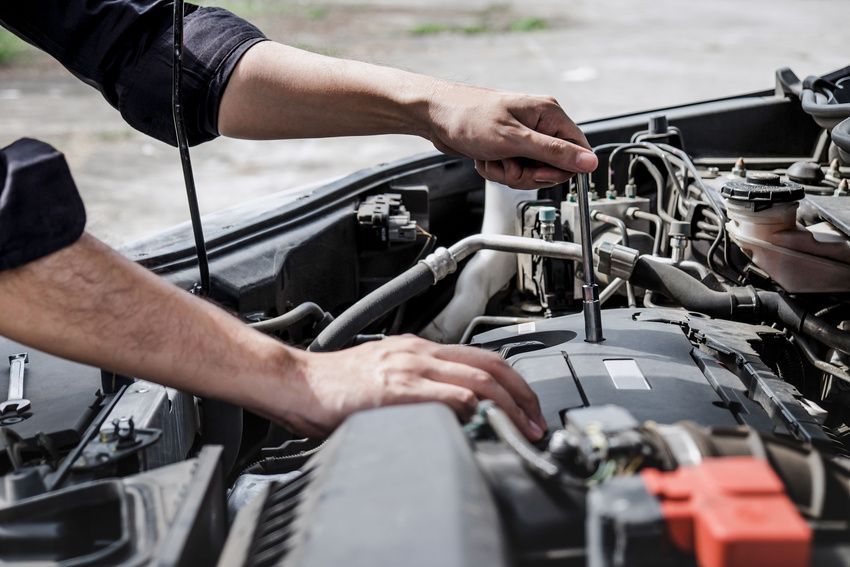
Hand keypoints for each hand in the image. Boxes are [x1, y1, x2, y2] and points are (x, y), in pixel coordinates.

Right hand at [278, 335, 546, 439]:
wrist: (298, 382)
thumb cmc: (334, 385)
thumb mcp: (385, 376)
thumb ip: (419, 387)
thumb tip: (453, 410)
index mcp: (419, 349)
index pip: (482, 358)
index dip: (513, 383)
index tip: (526, 407)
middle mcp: (418, 353)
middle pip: (490, 366)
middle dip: (522, 396)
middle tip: (536, 422)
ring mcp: (408, 369)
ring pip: (476, 380)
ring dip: (507, 407)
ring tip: (521, 429)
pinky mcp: (394, 391)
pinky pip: (445, 396)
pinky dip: (471, 409)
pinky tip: (482, 424)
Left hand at [425, 82, 597, 188]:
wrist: (435, 116)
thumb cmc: (469, 117)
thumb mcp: (515, 140)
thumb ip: (554, 152)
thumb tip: (589, 162)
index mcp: (549, 114)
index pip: (577, 150)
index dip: (561, 169)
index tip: (539, 173)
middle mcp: (539, 124)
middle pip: (553, 166)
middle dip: (528, 174)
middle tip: (510, 164)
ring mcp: (523, 137)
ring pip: (531, 172)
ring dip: (509, 173)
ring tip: (493, 159)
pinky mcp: (508, 147)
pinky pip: (513, 171)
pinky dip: (497, 171)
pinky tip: (485, 159)